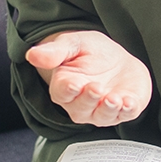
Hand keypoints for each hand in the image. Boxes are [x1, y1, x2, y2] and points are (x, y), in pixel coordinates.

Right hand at [26, 31, 151, 126]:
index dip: (67, 90)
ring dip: (108, 109)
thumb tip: (31, 55)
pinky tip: (129, 102)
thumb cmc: (92, 53)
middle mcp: (81, 104)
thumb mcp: (74, 44)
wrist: (118, 60)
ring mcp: (102, 110)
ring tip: (113, 98)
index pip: (61, 93)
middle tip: (96, 87)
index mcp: (65, 87)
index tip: (73, 84)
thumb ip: (55, 51)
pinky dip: (127, 111)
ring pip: (102, 116)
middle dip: (89, 99)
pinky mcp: (123, 111)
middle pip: (81, 108)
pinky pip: (125, 115)